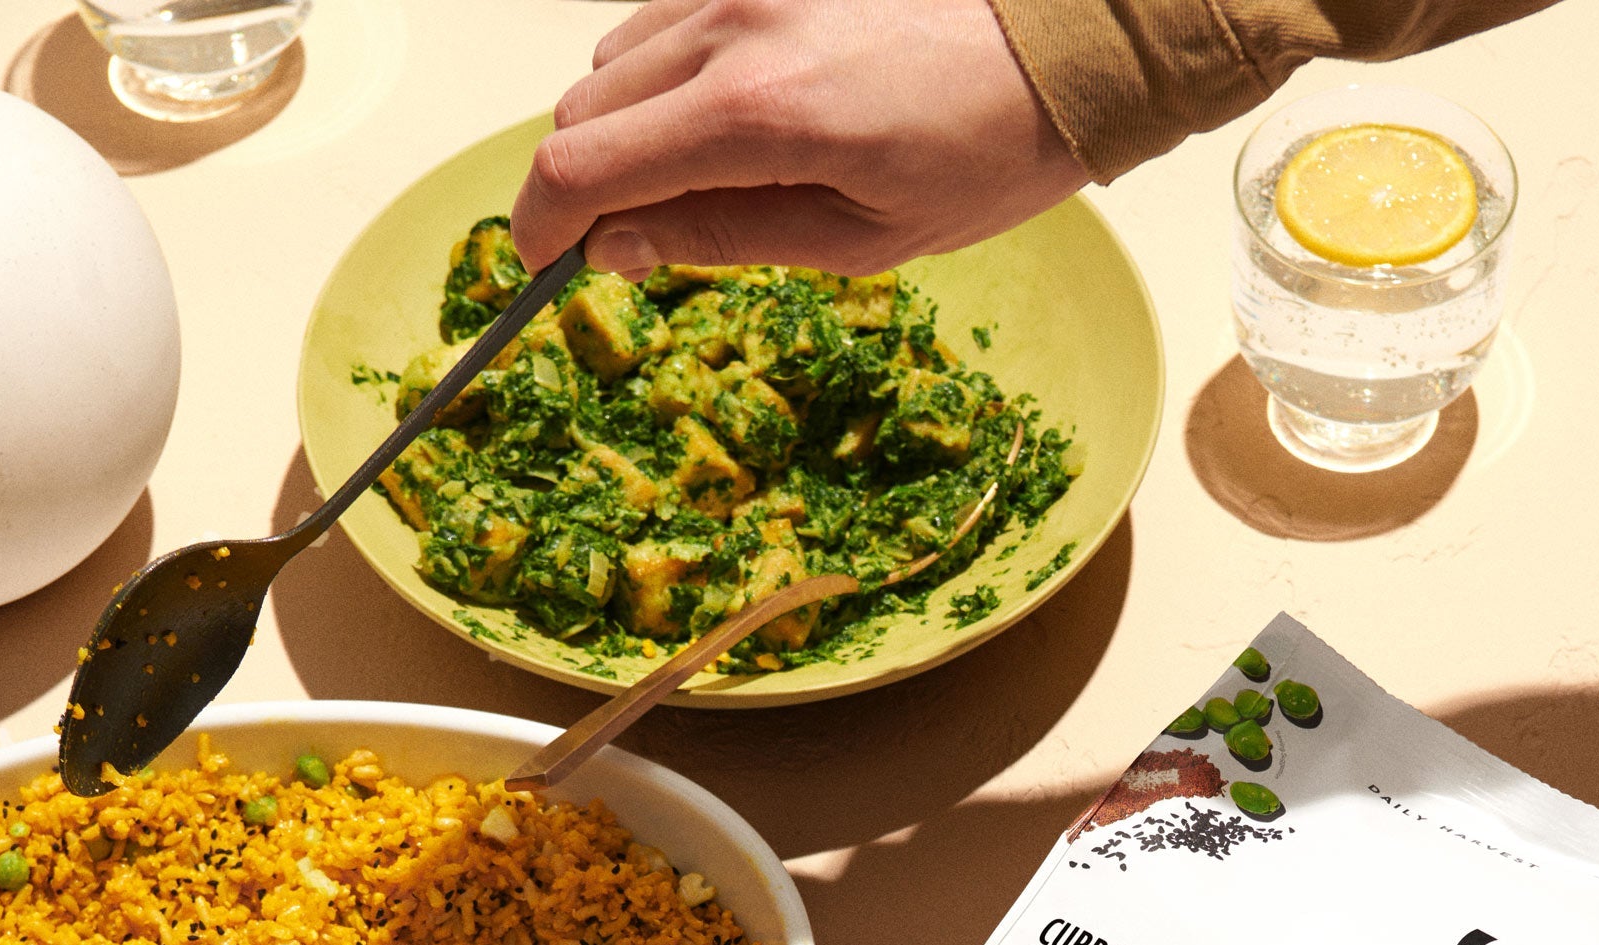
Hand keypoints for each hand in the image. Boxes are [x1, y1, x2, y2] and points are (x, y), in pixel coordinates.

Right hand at [511, 0, 1089, 278]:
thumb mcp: (859, 240)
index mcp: (756, 113)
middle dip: (583, 183)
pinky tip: (732, 119)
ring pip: (616, 58)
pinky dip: (668, 79)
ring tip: (702, 179)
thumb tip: (615, 248)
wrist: (1060, 44)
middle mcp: (731, 26)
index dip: (539, 225)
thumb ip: (722, 238)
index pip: (582, 164)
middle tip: (630, 242)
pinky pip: (667, 20)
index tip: (543, 266)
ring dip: (627, 128)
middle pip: (581, 106)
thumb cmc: (980, 153)